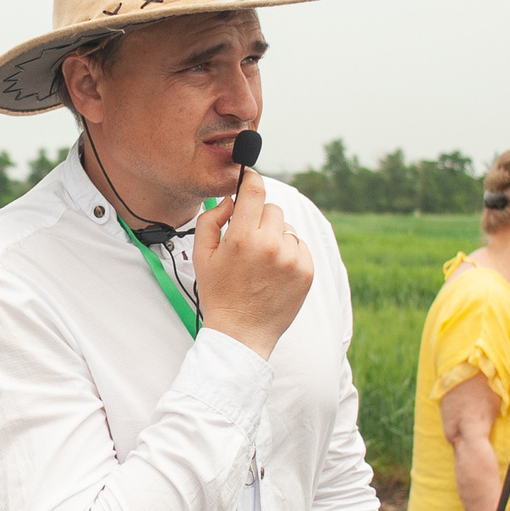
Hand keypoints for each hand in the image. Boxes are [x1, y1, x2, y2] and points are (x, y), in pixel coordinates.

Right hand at [193, 169, 313, 359]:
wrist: (241, 333)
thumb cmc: (219, 293)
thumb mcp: (202, 255)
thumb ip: (211, 219)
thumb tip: (230, 200)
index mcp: (242, 238)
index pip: (254, 190)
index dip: (251, 178)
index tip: (249, 178)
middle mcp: (270, 245)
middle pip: (272, 208)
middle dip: (260, 218)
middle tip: (249, 240)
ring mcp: (292, 259)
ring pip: (287, 227)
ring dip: (275, 236)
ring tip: (261, 261)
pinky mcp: (307, 271)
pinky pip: (300, 245)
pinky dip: (289, 252)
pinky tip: (274, 271)